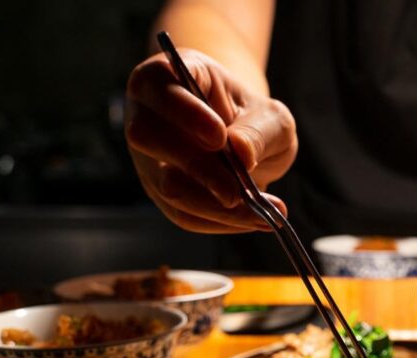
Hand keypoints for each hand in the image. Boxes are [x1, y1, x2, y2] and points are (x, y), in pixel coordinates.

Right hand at [125, 49, 296, 232]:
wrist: (246, 144)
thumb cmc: (254, 120)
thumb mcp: (271, 117)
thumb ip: (259, 131)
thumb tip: (240, 154)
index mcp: (167, 77)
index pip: (158, 85)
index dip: (185, 111)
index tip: (219, 136)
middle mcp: (146, 115)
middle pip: (148, 138)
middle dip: (196, 167)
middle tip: (237, 189)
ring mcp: (147, 158)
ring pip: (166, 184)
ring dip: (214, 204)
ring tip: (261, 213)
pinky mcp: (160, 193)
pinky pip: (183, 213)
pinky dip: (219, 221)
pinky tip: (252, 219)